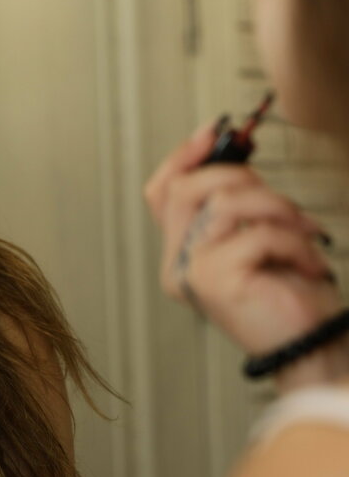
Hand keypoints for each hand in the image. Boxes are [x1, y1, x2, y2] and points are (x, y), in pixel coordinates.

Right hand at [143, 124, 341, 358]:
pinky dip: (295, 243)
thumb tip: (232, 148)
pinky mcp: (216, 281)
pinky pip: (256, 234)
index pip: (161, 194)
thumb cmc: (292, 295)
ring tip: (306, 233)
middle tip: (280, 202)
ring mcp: (192, 274)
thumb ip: (236, 201)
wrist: (316, 345)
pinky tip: (311, 262)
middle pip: (186, 189)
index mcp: (183, 254)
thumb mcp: (259, 233)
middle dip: (241, 176)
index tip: (216, 132)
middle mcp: (178, 266)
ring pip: (225, 203)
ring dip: (279, 209)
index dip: (183, 156)